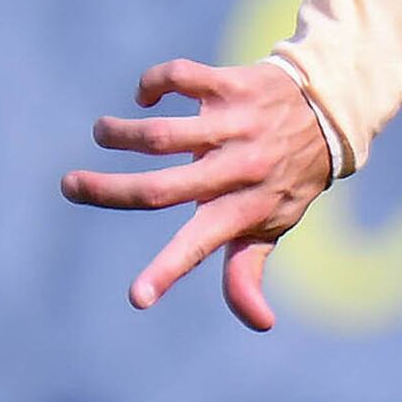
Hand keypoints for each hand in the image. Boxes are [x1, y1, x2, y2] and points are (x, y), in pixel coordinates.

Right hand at [61, 57, 340, 332]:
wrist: (331, 111)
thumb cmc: (287, 177)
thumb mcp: (273, 223)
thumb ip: (249, 270)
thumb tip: (260, 323)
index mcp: (244, 210)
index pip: (201, 247)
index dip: (168, 272)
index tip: (137, 297)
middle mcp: (239, 170)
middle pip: (159, 188)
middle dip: (105, 191)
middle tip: (70, 186)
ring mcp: (235, 126)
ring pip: (160, 133)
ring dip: (118, 133)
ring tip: (103, 134)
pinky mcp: (232, 85)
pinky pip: (180, 77)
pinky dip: (152, 84)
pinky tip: (147, 97)